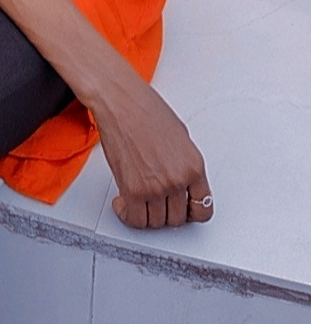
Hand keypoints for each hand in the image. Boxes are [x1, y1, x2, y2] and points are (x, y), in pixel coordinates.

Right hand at [95, 75, 212, 229]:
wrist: (121, 101)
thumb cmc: (146, 110)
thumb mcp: (180, 136)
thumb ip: (185, 165)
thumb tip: (183, 184)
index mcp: (194, 166)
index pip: (203, 210)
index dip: (191, 214)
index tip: (183, 211)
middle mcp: (178, 179)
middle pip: (177, 219)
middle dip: (165, 211)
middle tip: (155, 201)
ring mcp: (156, 187)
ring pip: (155, 222)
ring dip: (146, 213)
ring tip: (139, 200)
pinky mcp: (132, 190)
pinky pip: (135, 220)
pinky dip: (128, 215)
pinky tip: (124, 202)